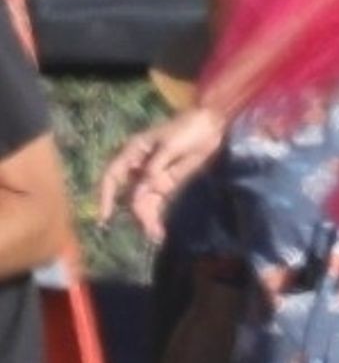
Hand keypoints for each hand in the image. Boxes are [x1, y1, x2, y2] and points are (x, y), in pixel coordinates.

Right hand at [98, 106, 226, 241]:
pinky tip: (159, 231)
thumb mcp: (170, 146)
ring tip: (156, 235)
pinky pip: (156, 203)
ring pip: (142, 202)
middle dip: (137, 213)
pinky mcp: (166, 185)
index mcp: (133, 152)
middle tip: (148, 230)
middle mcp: (138, 167)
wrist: (209, 127)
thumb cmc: (187, 129)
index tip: (105, 216)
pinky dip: (156, 216)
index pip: (112, 176)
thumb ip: (155, 168)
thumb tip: (142, 191)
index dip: (105, 196)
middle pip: (130, 195)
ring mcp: (152, 177)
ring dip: (147, 219)